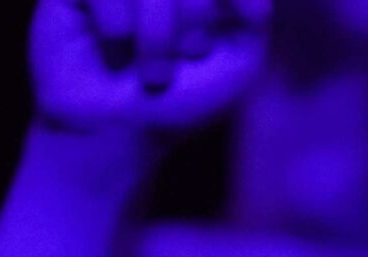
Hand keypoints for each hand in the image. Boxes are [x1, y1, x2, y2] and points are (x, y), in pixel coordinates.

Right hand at [29, 0, 269, 132]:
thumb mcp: (237, 63)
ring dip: (157, 33)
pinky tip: (115, 52)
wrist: (116, 133)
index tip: (245, 24)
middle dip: (195, 15)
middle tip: (190, 56)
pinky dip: (116, 25)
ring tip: (153, 75)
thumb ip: (253, 11)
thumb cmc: (180, 101)